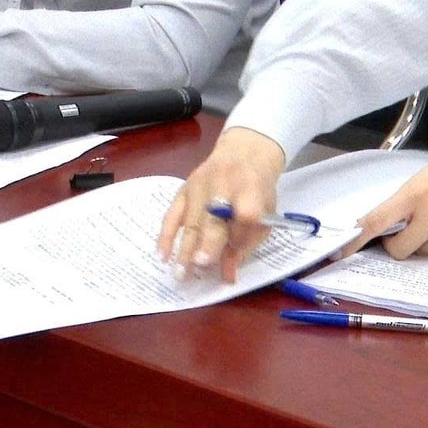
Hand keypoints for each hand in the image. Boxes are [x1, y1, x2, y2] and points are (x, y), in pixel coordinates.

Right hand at [157, 128, 287, 282]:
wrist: (244, 153)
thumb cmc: (258, 189)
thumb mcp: (264, 214)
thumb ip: (247, 244)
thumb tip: (226, 275)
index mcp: (251, 188)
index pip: (246, 213)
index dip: (241, 234)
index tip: (234, 251)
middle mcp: (222, 183)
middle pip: (213, 215)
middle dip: (206, 241)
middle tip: (199, 265)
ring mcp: (199, 185)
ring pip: (191, 220)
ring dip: (184, 248)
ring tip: (180, 274)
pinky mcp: (183, 189)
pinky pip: (171, 215)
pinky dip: (166, 236)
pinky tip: (162, 255)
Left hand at [346, 138, 427, 259]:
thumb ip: (407, 200)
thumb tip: (385, 225)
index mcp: (418, 193)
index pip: (378, 221)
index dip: (356, 239)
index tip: (341, 251)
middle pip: (400, 249)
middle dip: (398, 244)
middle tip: (406, 228)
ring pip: (425, 250)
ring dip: (426, 239)